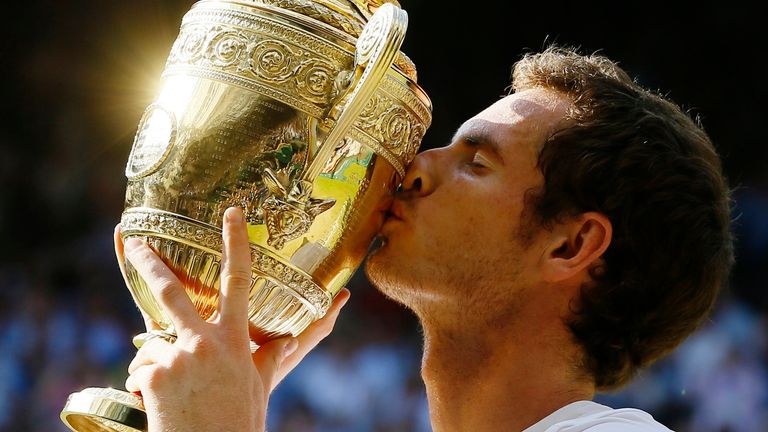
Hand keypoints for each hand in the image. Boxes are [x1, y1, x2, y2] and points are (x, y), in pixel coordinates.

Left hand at [116, 207, 348, 431]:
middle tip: (132, 241)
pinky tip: (160, 404)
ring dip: (157, 362)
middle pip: (172, 291)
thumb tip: (287, 341)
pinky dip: (146, 384)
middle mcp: (206, 342)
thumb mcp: (258, 388)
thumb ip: (267, 359)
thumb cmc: (238, 424)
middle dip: (149, 262)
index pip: (239, 282)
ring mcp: (179, 357)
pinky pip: (141, 369)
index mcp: (236, 340)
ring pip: (153, 341)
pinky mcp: (154, 376)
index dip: (236, 244)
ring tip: (174, 393)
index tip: (231, 214)